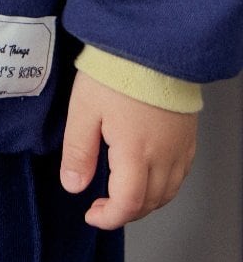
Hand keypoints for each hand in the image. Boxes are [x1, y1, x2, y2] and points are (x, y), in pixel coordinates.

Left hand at [60, 68, 196, 229]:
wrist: (151, 44)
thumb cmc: (116, 72)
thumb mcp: (84, 109)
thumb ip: (78, 152)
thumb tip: (74, 186)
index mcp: (136, 152)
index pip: (128, 204)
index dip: (109, 217)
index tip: (92, 214)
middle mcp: (164, 155)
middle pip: (150, 202)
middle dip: (125, 211)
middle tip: (101, 204)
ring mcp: (180, 147)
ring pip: (168, 192)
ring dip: (145, 202)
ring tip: (121, 193)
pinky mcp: (188, 136)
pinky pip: (180, 174)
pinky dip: (163, 186)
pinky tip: (147, 176)